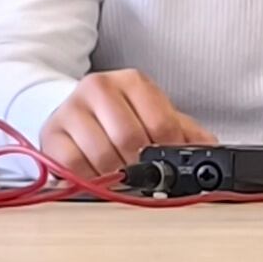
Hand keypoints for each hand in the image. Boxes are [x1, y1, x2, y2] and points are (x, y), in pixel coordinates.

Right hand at [40, 69, 212, 185]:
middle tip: (144, 174)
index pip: (161, 122)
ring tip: (121, 175)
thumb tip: (212, 153)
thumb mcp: (156, 119)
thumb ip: (187, 134)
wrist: (77, 114)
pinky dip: (91, 180)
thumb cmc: (122, 120)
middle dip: (142, 165)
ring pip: (102, 155)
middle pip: (130, 138)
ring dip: (117, 175)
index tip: (170, 166)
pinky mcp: (51, 134)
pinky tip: (98, 177)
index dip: (170, 152)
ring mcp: (71, 109)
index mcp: (132, 81)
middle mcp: (98, 87)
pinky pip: (74, 167)